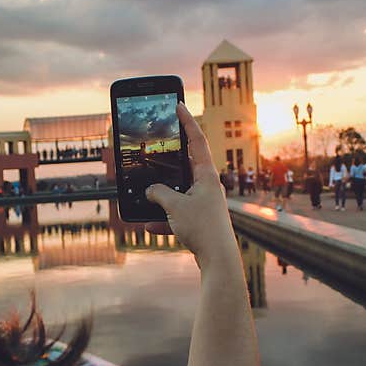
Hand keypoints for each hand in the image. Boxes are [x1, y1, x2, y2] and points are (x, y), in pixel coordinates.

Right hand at [144, 102, 236, 268]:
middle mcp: (208, 186)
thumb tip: (150, 190)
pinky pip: (178, 215)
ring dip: (163, 195)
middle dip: (169, 161)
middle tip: (157, 147)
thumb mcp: (174, 206)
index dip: (186, 121)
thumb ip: (158, 193)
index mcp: (206, 175)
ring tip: (146, 196)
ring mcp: (205, 204)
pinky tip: (149, 226)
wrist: (219, 260)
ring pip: (180, 192)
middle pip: (186, 165)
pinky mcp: (201, 221)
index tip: (178, 105)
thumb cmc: (202, 228)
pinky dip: (164, 219)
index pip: (196, 140)